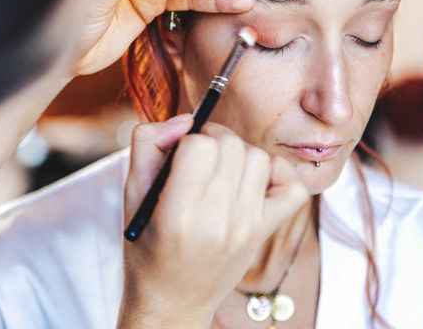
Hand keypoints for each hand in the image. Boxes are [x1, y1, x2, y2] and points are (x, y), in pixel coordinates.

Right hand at [117, 116, 308, 327]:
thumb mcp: (130, 193)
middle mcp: (217, 222)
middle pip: (231, 146)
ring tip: (219, 170)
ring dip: (238, 154)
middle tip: (197, 157)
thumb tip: (185, 120)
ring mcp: (246, 228)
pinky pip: (292, 187)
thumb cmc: (145, 245)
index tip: (179, 152)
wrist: (172, 301)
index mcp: (177, 213)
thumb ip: (147, 144)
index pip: (199, 146)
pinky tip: (252, 180)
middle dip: (212, 141)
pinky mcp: (264, 232)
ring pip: (258, 158)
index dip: (187, 140)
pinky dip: (277, 173)